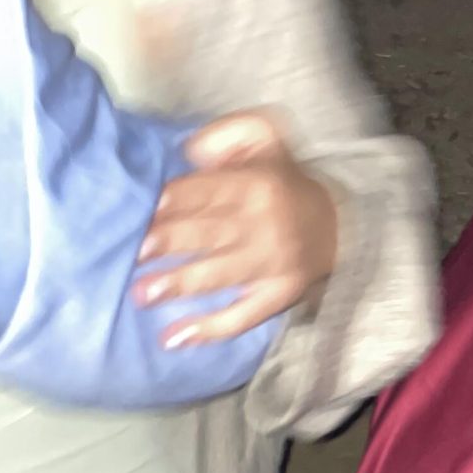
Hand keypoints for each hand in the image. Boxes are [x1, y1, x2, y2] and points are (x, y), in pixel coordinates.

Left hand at [136, 109, 338, 344]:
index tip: (142, 207)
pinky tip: (176, 339)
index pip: (209, 191)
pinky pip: (243, 316)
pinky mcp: (277, 295)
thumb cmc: (282, 181)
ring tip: (142, 294)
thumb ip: (229, 134)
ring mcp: (271, 265)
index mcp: (257, 184)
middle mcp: (264, 225)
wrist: (338, 224)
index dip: (175, 200)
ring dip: (181, 284)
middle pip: (208, 233)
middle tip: (133, 251)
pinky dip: (211, 329)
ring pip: (220, 275)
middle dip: (169, 242)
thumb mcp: (266, 140)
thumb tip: (190, 152)